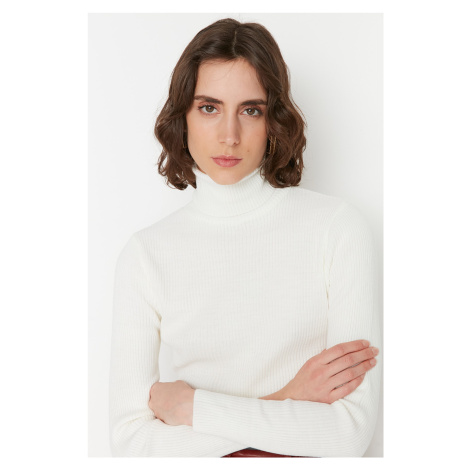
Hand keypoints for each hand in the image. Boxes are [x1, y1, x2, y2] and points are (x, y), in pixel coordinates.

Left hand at [148, 380, 194, 425]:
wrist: (188, 406)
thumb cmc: (183, 393)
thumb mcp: (177, 383)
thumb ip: (171, 386)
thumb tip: (172, 389)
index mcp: (155, 389)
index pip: (155, 389)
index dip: (162, 390)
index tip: (167, 391)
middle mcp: (153, 400)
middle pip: (155, 399)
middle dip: (162, 399)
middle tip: (171, 398)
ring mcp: (156, 411)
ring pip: (159, 409)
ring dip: (165, 408)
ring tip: (175, 406)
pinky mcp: (161, 420)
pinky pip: (164, 416)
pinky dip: (168, 415)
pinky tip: (176, 412)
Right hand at [261, 340, 378, 403]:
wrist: (292, 398)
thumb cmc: (302, 379)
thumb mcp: (309, 363)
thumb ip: (323, 356)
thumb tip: (339, 350)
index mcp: (316, 361)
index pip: (339, 349)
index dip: (354, 345)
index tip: (365, 343)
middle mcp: (321, 372)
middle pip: (347, 360)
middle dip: (363, 354)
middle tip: (374, 350)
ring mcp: (325, 385)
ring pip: (349, 374)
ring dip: (364, 367)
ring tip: (373, 362)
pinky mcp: (328, 398)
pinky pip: (346, 389)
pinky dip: (356, 382)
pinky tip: (363, 376)